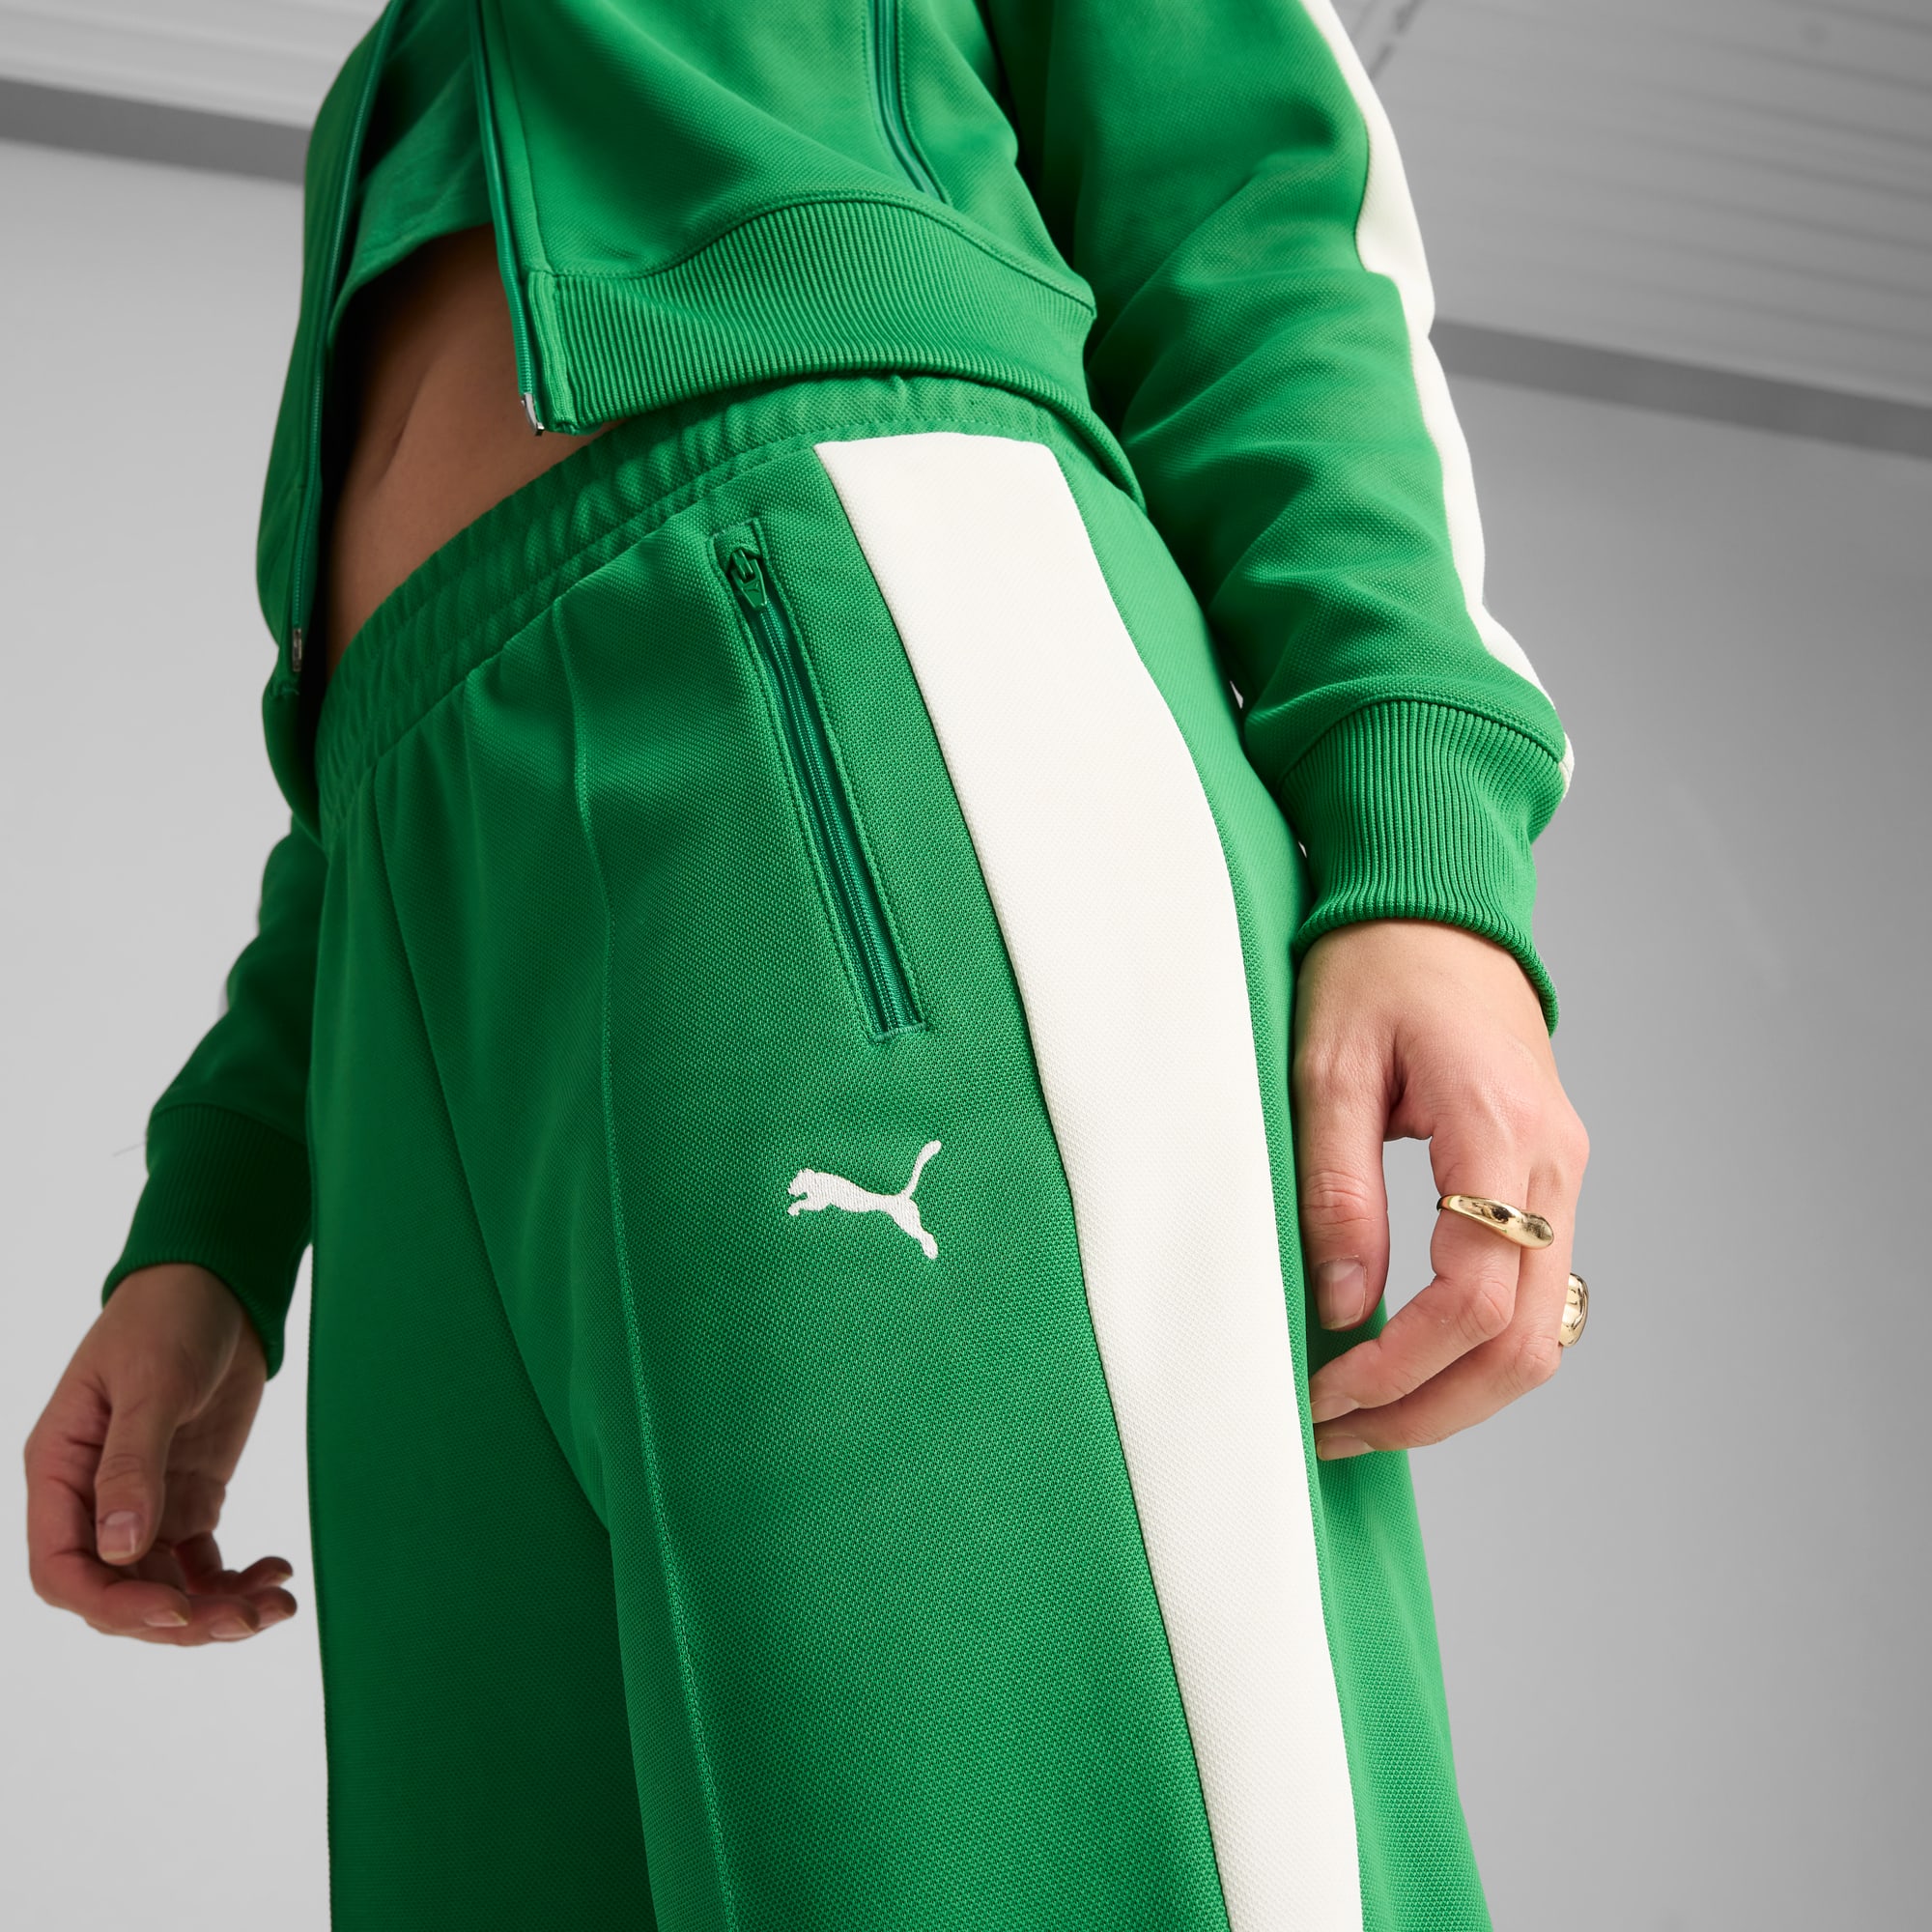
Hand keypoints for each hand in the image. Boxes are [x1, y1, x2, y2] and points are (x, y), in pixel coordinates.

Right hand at [23, 1263, 297, 1642]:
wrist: (215, 1285)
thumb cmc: (165, 1318)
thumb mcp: (150, 1385)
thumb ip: (131, 1466)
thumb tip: (117, 1550)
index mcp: (60, 1473)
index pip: (63, 1570)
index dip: (113, 1605)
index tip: (177, 1610)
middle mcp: (94, 1499)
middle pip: (119, 1592)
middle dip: (179, 1618)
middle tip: (245, 1621)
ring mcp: (144, 1503)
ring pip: (165, 1587)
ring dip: (215, 1609)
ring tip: (275, 1606)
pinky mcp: (190, 1497)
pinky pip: (203, 1562)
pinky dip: (235, 1580)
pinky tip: (276, 1574)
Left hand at [1292, 919, 1588, 1457]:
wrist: (1437, 908)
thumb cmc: (1373, 968)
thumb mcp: (1326, 1068)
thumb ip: (1338, 1191)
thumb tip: (1344, 1309)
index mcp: (1498, 1129)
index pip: (1472, 1296)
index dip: (1398, 1366)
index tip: (1324, 1390)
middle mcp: (1553, 1163)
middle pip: (1525, 1343)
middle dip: (1430, 1409)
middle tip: (1335, 1431)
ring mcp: (1563, 1174)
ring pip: (1540, 1335)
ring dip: (1455, 1392)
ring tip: (1361, 1413)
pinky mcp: (1548, 1181)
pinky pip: (1532, 1295)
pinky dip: (1474, 1348)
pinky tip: (1403, 1360)